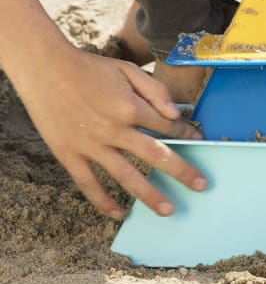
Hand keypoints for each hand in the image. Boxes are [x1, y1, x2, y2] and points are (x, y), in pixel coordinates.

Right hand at [13, 45, 206, 219]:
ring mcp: (91, 145)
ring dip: (149, 195)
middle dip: (181, 171)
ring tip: (168, 211)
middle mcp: (114, 130)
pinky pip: (88, 183)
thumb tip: (176, 113)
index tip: (198, 140)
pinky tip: (117, 214)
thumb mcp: (128, 69)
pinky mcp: (69, 154)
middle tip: (201, 186)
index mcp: (131, 107)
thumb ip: (155, 90)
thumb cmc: (91, 68)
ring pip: (125, 176)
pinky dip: (102, 201)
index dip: (186, 133)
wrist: (46, 70)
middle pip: (155, 155)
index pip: (167, 127)